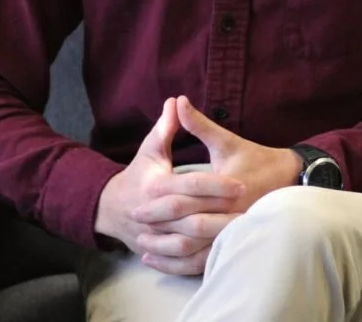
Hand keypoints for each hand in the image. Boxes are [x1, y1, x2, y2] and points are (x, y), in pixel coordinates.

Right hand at [94, 97, 245, 275]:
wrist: (110, 208)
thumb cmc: (137, 174)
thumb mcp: (150, 149)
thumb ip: (166, 127)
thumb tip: (177, 100)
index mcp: (155, 186)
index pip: (191, 185)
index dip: (217, 185)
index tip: (241, 183)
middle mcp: (154, 213)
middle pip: (193, 215)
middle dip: (222, 211)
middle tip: (250, 205)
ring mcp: (155, 236)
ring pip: (189, 242)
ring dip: (215, 237)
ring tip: (242, 228)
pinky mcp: (157, 251)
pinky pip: (182, 260)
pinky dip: (202, 257)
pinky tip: (222, 249)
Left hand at [131, 95, 301, 262]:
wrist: (286, 178)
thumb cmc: (254, 158)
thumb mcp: (225, 140)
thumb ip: (199, 124)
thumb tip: (177, 101)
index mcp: (226, 187)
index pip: (186, 198)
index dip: (159, 202)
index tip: (136, 203)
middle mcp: (230, 213)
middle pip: (187, 225)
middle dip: (158, 226)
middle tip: (134, 224)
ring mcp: (233, 232)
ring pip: (195, 249)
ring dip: (167, 250)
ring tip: (143, 246)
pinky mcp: (233, 244)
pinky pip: (204, 261)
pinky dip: (181, 264)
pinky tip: (163, 261)